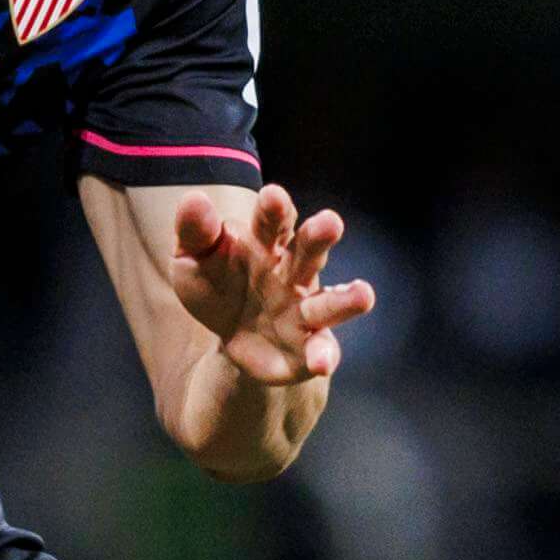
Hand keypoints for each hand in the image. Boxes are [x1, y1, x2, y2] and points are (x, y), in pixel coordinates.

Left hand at [167, 185, 374, 386]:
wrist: (228, 339)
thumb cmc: (217, 285)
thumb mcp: (194, 258)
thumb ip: (196, 231)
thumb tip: (195, 200)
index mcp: (265, 243)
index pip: (274, 221)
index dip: (275, 209)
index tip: (273, 196)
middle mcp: (293, 272)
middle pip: (310, 251)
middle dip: (320, 236)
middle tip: (331, 222)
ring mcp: (304, 310)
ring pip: (329, 302)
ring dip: (346, 299)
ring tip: (364, 295)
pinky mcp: (309, 347)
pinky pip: (321, 348)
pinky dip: (324, 354)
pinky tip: (322, 363)